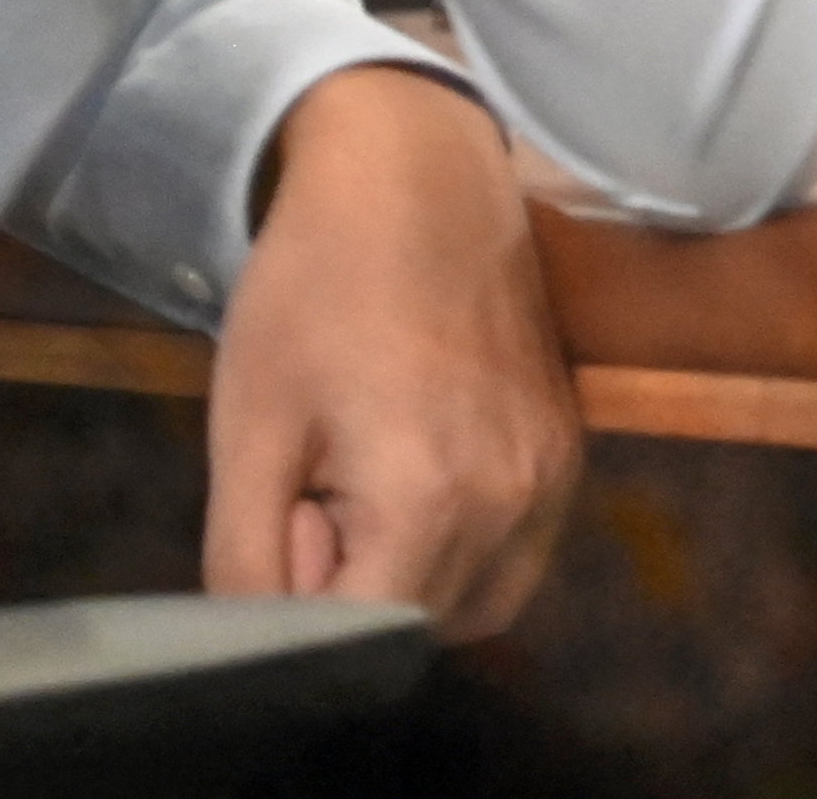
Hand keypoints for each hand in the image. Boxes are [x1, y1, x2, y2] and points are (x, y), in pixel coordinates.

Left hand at [204, 65, 582, 633]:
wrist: (418, 176)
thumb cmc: (315, 289)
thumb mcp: (246, 428)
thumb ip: (248, 560)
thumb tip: (275, 631)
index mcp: (431, 500)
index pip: (362, 640)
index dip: (303, 606)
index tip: (282, 527)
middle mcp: (514, 503)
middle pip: (427, 631)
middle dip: (363, 597)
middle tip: (319, 501)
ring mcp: (555, 476)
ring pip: (483, 601)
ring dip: (418, 580)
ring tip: (367, 488)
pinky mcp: (570, 448)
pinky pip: (519, 549)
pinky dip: (464, 544)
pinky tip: (417, 469)